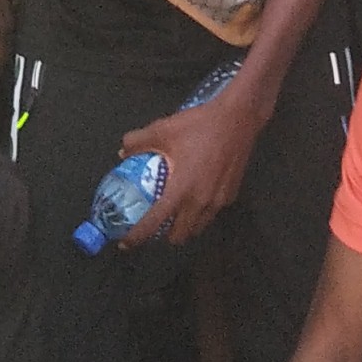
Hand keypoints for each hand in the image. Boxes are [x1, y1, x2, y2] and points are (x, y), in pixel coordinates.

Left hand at [119, 83, 265, 249]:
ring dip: (185, 225)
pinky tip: (198, 193)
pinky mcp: (232, 195)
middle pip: (180, 235)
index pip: (154, 223)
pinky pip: (212, 212)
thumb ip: (138, 142)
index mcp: (180, 190)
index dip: (137, 236)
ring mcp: (219, 201)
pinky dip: (202, 211)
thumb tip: (122, 152)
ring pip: (198, 226)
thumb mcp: (162, 129)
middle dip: (165, 235)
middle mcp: (200, 202)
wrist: (238, 118)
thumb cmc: (198, 125)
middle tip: (156, 222)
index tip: (125, 244)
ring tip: (176, 211)